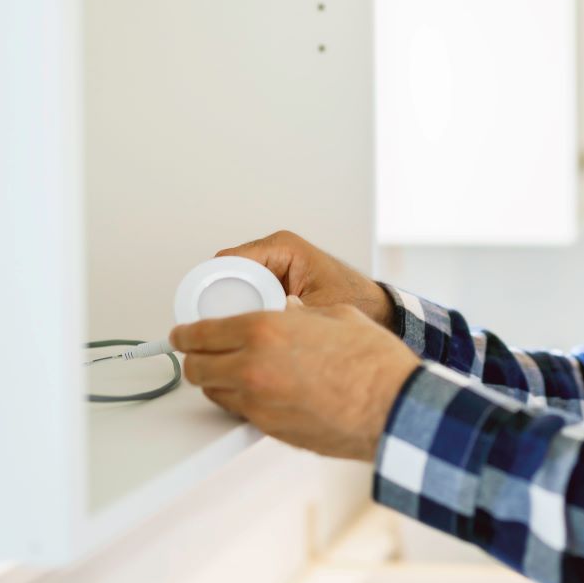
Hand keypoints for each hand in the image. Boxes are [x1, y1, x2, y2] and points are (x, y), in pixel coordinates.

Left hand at [170, 304, 421, 460]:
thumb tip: (290, 312)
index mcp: (264, 331)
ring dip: (216, 381)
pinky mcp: (270, 430)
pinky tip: (260, 391)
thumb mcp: (336, 315)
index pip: (202, 332)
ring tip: (230, 371)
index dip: (186, 333)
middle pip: (197, 367)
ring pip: (213, 393)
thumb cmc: (373, 363)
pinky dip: (241, 400)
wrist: (392, 406)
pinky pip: (240, 412)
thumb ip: (302, 313)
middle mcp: (252, 368)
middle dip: (194, 359)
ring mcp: (259, 404)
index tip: (182, 333)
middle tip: (199, 352)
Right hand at [215, 229, 393, 327]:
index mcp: (282, 247)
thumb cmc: (356, 302)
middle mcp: (274, 251)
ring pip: (232, 285)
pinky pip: (245, 293)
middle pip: (225, 273)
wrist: (377, 310)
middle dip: (218, 301)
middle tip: (217, 331)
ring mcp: (272, 266)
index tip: (206, 314)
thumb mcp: (316, 308)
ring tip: (232, 335)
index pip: (229, 261)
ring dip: (230, 307)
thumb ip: (288, 313)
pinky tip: (245, 332)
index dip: (213, 287)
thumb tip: (254, 324)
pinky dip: (242, 311)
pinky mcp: (273, 281)